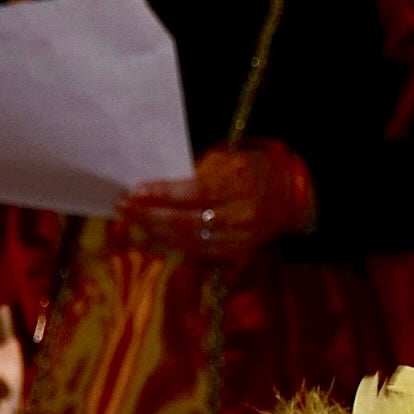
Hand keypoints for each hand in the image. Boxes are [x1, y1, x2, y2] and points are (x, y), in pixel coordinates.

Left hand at [113, 140, 314, 262]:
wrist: (289, 196)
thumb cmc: (251, 169)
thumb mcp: (227, 160)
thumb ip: (196, 174)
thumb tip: (156, 188)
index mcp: (240, 185)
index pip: (194, 193)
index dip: (162, 194)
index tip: (135, 192)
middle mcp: (242, 215)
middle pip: (187, 221)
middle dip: (150, 215)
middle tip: (124, 206)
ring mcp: (240, 238)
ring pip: (189, 240)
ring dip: (156, 231)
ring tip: (133, 219)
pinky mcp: (236, 253)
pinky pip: (197, 251)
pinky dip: (172, 242)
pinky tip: (154, 233)